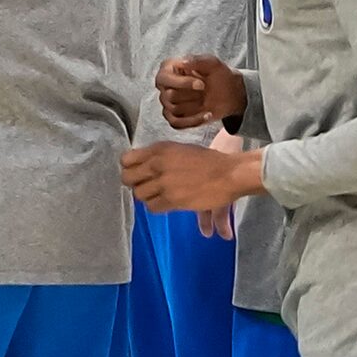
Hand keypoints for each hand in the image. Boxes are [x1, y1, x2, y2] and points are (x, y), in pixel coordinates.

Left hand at [121, 141, 265, 222]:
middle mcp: (158, 164)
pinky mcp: (172, 199)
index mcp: (160, 149)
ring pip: (139, 194)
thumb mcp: (180, 149)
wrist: (230, 174)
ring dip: (146, 196)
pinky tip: (166, 202)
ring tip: (158, 194)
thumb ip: (159, 156)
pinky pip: (151, 207)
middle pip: (128, 178)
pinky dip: (157, 206)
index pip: (126, 159)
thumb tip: (139, 165)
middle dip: (134, 183)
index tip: (137, 172)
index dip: (129, 167)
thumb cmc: (208, 161)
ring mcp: (164, 182)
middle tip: (146, 185)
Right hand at [156, 53, 245, 128]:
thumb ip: (198, 60)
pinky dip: (194, 121)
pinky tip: (208, 115)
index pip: (164, 79)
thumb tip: (183, 62)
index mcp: (168, 70)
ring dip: (195, 106)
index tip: (202, 84)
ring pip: (174, 110)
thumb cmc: (219, 75)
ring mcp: (168, 103)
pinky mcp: (174, 117)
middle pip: (169, 96)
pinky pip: (177, 124)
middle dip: (192, 95)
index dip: (182, 83)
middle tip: (206, 91)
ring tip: (207, 100)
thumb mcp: (213, 63)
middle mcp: (164, 87)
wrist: (229, 92)